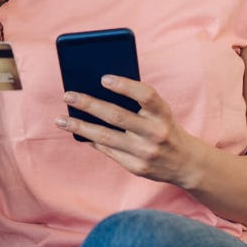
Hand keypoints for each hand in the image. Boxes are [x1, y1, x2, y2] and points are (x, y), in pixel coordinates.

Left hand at [56, 75, 202, 188]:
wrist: (186, 163)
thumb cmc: (165, 127)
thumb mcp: (159, 112)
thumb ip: (137, 102)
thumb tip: (98, 91)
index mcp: (163, 113)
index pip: (146, 96)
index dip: (125, 86)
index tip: (103, 78)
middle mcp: (155, 133)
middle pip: (117, 116)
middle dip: (89, 104)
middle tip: (67, 95)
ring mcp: (145, 152)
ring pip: (105, 137)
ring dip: (80, 127)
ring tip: (60, 120)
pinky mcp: (136, 167)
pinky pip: (108, 150)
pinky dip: (91, 139)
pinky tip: (78, 132)